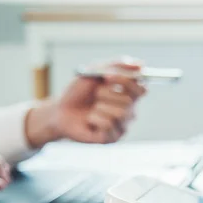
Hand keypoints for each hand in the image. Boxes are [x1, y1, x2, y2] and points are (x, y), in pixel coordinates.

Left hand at [25, 60, 146, 147]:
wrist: (60, 110)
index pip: (141, 88)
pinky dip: (95, 119)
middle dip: (106, 94)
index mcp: (128, 95)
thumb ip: (118, 65)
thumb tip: (141, 64)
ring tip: (92, 109)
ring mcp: (121, 126)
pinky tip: (90, 121)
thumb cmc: (79, 93)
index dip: (127, 81)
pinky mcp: (111, 138)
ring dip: (100, 107)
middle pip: (129, 101)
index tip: (107, 76)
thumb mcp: (96, 72)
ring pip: (119, 114)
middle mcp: (129, 112)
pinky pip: (108, 125)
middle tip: (95, 95)